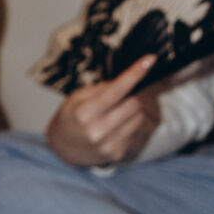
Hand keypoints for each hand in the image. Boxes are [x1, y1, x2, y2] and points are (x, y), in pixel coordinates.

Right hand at [47, 54, 159, 168]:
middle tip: (119, 98)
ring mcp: (108, 144)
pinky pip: (135, 131)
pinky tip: (115, 127)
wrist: (63, 148)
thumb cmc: (71, 117)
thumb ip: (102, 89)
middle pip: (134, 104)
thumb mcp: (78, 97)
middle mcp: (97, 130)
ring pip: (139, 117)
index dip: (135, 73)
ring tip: (116, 113)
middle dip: (130, 96)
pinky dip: (130, 124)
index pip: (117, 89)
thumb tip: (129, 80)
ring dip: (132, 111)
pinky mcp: (117, 153)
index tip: (150, 60)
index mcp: (85, 113)